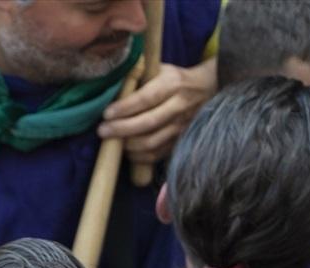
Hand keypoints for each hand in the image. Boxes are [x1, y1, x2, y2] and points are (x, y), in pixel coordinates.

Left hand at [98, 59, 217, 165]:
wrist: (206, 89)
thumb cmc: (173, 78)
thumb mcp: (159, 69)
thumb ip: (138, 76)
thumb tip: (110, 86)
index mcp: (172, 84)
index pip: (147, 98)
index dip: (125, 108)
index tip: (106, 114)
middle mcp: (179, 106)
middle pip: (148, 122)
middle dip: (122, 129)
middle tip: (102, 131)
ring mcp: (182, 126)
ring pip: (152, 142)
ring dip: (128, 145)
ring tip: (112, 142)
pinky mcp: (180, 141)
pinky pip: (157, 155)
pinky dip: (139, 157)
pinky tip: (127, 151)